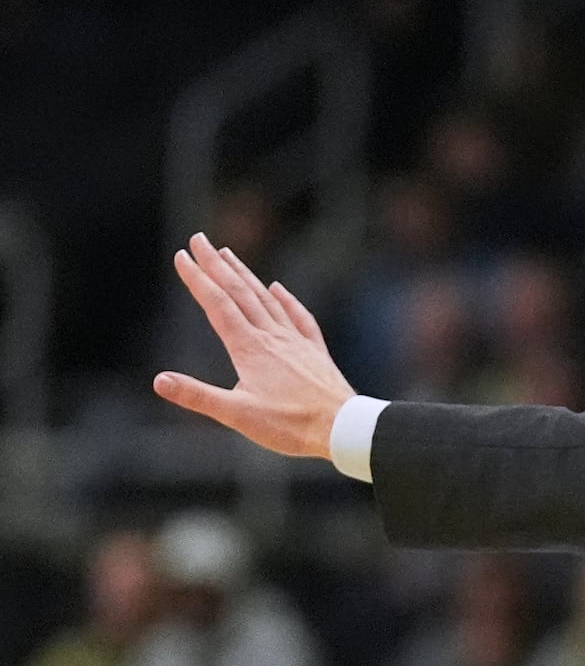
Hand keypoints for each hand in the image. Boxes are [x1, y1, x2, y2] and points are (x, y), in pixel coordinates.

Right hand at [152, 233, 354, 458]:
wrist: (343, 427)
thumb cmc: (291, 426)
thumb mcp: (237, 415)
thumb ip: (198, 396)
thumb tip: (159, 380)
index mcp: (250, 349)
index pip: (217, 305)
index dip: (198, 279)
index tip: (182, 255)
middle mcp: (273, 337)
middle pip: (240, 293)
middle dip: (216, 264)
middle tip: (199, 238)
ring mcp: (296, 341)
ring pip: (266, 299)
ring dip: (245, 276)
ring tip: (230, 254)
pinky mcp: (314, 351)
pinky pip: (298, 317)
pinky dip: (286, 300)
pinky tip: (279, 289)